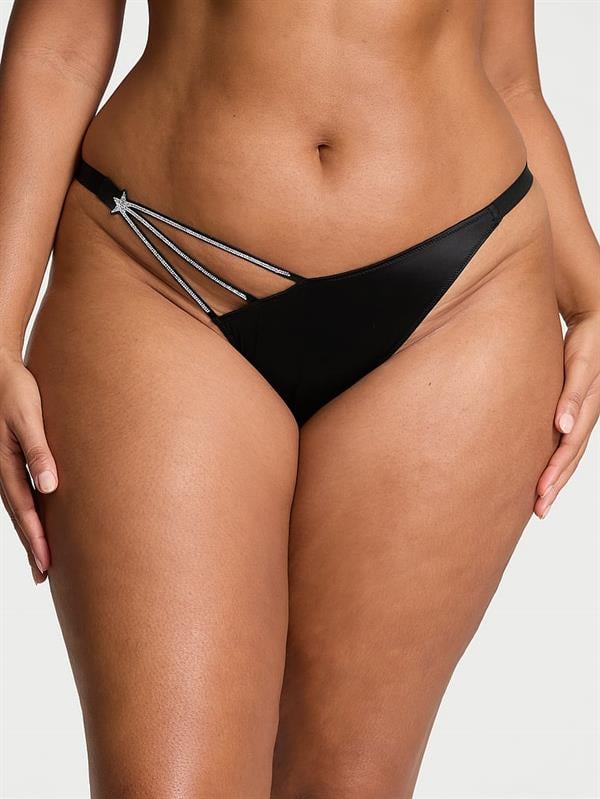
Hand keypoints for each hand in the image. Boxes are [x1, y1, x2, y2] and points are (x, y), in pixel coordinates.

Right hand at [0, 351, 57, 583]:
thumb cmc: (15, 391)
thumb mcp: (28, 418)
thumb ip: (38, 450)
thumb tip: (50, 486)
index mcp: (5, 464)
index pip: (25, 509)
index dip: (36, 537)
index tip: (47, 563)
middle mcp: (2, 470)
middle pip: (19, 516)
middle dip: (31, 546)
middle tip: (43, 576)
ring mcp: (3, 467)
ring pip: (18, 509)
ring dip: (29, 535)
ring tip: (40, 561)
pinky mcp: (10, 460)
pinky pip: (18, 494)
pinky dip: (27, 515)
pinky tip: (35, 524)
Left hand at [536, 311, 599, 517]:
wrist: (596, 323)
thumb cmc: (586, 342)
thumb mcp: (579, 365)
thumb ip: (573, 395)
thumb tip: (562, 427)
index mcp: (589, 408)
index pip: (570, 447)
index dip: (556, 470)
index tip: (540, 492)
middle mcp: (586, 415)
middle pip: (571, 457)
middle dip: (555, 483)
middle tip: (539, 509)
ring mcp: (583, 414)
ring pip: (571, 453)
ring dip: (557, 477)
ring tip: (541, 501)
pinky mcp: (576, 409)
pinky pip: (568, 441)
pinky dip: (558, 459)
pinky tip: (545, 473)